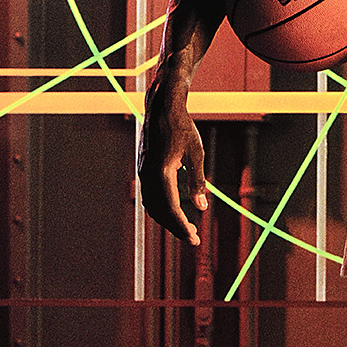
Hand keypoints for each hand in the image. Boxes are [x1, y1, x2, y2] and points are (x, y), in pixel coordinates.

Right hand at [137, 75, 207, 245]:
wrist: (162, 108)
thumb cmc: (182, 127)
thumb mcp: (196, 153)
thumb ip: (198, 181)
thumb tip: (202, 207)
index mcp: (162, 172)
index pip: (171, 208)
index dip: (182, 227)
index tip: (194, 238)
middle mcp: (149, 175)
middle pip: (160, 212)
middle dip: (176, 228)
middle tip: (194, 239)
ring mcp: (144, 172)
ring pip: (153, 206)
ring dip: (168, 220)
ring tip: (187, 228)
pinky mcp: (144, 169)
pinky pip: (150, 196)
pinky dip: (161, 209)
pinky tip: (174, 213)